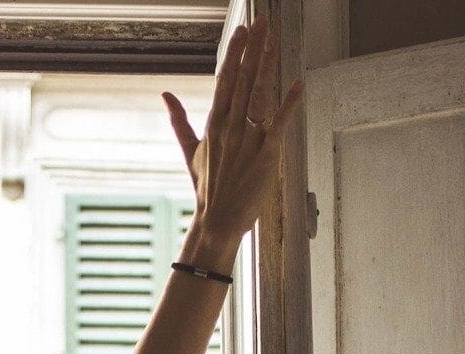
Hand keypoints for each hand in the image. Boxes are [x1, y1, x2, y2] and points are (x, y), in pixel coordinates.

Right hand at [160, 18, 302, 259]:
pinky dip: (289, 103)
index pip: (226, 79)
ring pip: (259, 93)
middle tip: (262, 21)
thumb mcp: (190, 150)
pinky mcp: (266, 154)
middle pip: (243, 79)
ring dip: (267, 64)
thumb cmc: (208, 188)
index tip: (243, 30)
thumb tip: (164, 94)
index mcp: (214, 123)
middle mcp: (230, 126)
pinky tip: (299, 83)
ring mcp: (248, 139)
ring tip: (274, 39)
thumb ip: (178, 120)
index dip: (236, 53)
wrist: (217, 221)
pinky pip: (279, 123)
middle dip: (253, 49)